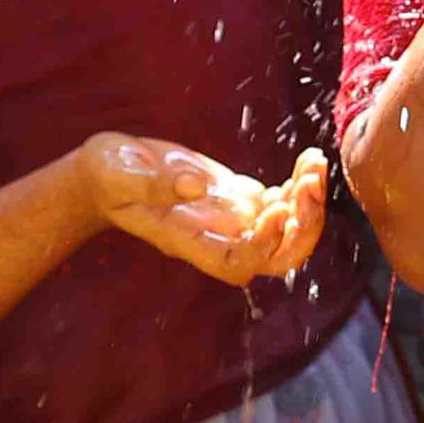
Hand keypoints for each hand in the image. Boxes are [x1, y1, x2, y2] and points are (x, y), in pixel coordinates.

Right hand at [88, 137, 330, 286]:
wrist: (110, 171)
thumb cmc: (108, 175)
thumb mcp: (118, 173)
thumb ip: (150, 182)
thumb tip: (195, 186)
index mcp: (188, 239)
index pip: (236, 263)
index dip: (264, 245)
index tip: (278, 211)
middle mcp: (217, 236)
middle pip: (274, 257)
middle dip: (302, 228)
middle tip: (311, 184)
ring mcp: (232, 218)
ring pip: (286, 231)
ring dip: (309, 203)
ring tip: (315, 164)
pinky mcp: (238, 197)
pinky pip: (282, 202)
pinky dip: (301, 185)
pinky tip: (308, 159)